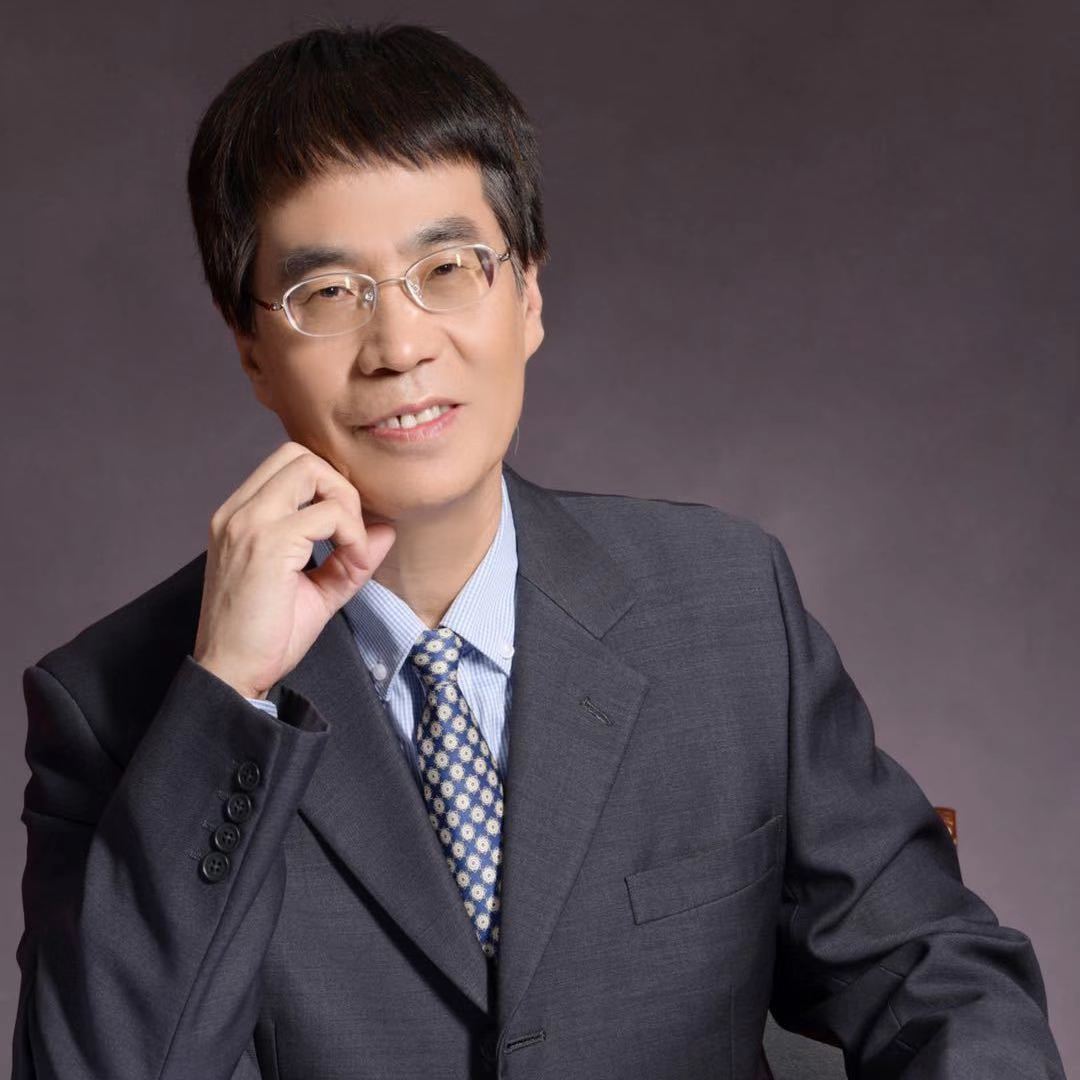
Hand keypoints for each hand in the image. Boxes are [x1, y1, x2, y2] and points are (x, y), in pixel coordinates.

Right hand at [192, 441, 396, 699]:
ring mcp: (248, 523)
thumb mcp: (318, 590)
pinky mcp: (265, 544)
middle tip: (351, 534)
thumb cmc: (265, 636)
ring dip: (345, 505)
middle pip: (301, 455)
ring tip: (351, 550)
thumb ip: (350, 557)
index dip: (329, 487)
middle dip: (339, 486)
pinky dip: (351, 534)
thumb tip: (385, 529)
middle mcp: (238, 511)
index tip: (346, 529)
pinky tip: (351, 564)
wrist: (231, 674)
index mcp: (242, 516)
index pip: (290, 463)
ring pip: (311, 469)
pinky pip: (326, 514)